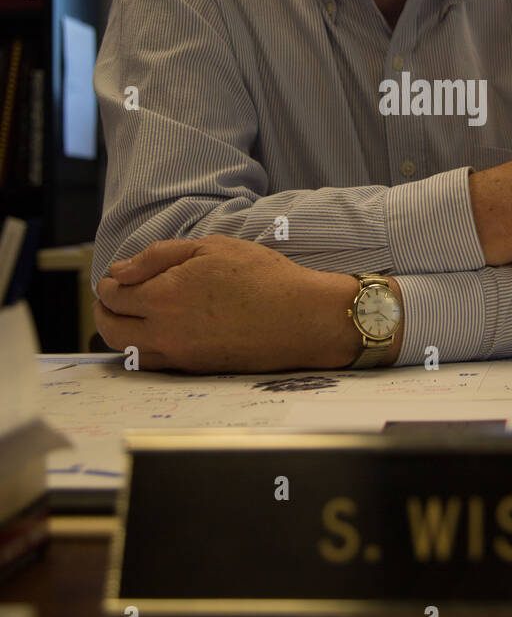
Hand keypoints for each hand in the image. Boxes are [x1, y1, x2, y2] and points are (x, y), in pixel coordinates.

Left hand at [93, 236, 358, 372]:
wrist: (301, 318)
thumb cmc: (262, 277)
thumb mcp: (210, 247)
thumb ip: (158, 256)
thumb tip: (120, 271)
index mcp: (164, 297)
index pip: (113, 295)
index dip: (109, 282)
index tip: (118, 275)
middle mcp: (164, 332)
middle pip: (111, 328)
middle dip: (104, 310)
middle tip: (111, 298)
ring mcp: (179, 356)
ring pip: (128, 352)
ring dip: (120, 332)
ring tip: (129, 316)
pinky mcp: (195, 370)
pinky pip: (153, 364)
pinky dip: (142, 350)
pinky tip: (154, 334)